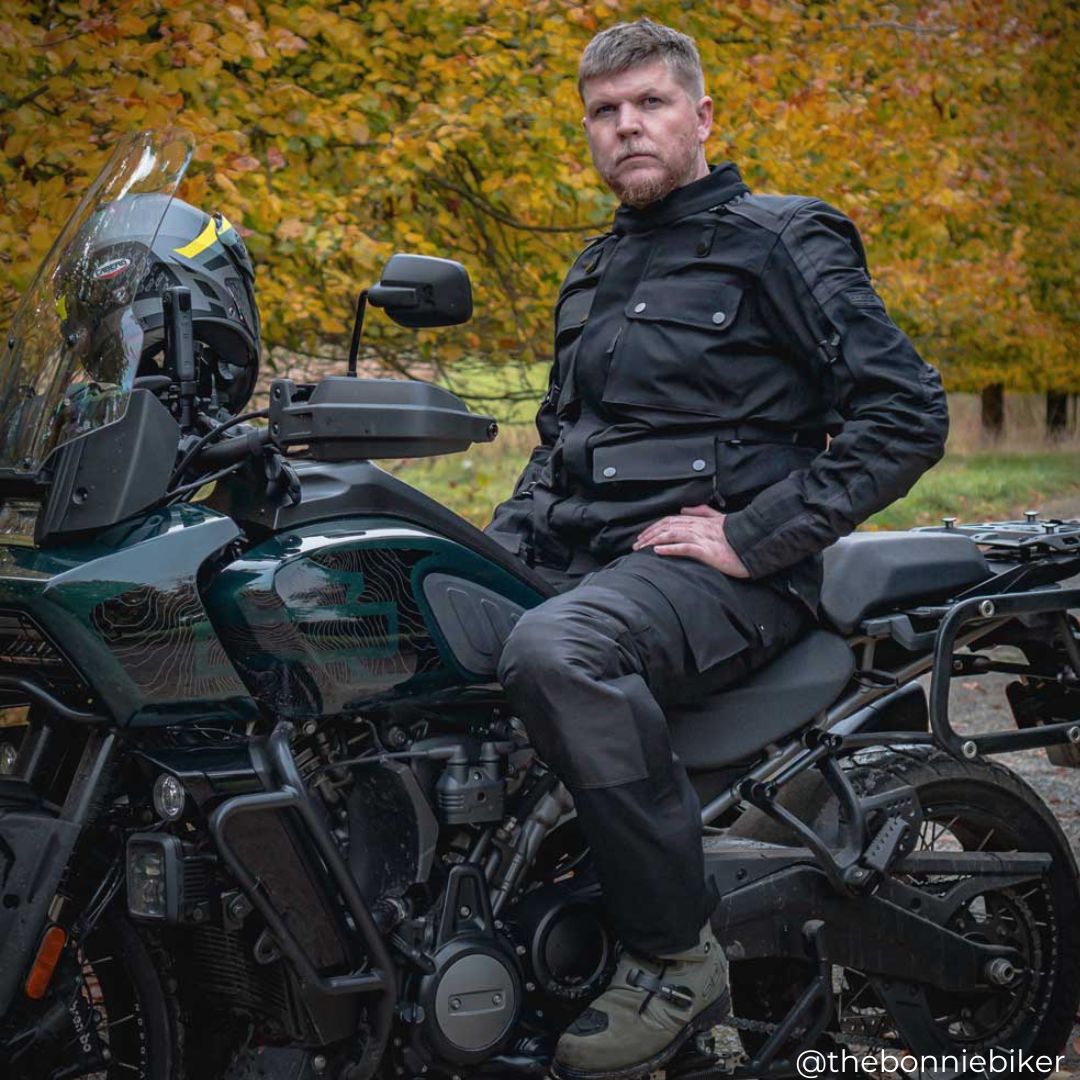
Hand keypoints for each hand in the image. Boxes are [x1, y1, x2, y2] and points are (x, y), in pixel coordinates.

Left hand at [632, 504, 749, 577]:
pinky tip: (658, 551)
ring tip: (640, 548)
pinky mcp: (707, 551)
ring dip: (653, 541)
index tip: (642, 536)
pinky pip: (685, 548)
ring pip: (671, 535)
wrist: (756, 545)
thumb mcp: (720, 520)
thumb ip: (703, 512)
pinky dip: (670, 548)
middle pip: (667, 527)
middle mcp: (698, 527)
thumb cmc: (739, 536)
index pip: (670, 521)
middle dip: (648, 534)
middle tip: (635, 545)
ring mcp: (702, 538)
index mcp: (700, 520)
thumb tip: (685, 510)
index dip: (654, 527)